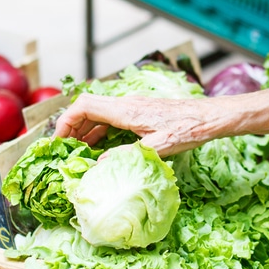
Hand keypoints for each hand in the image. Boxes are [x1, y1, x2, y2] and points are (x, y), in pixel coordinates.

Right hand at [54, 93, 214, 156]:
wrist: (210, 117)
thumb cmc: (189, 130)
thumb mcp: (158, 148)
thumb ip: (127, 155)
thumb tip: (99, 163)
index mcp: (127, 110)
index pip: (84, 106)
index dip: (66, 121)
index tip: (58, 141)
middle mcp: (126, 104)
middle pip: (87, 108)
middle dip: (71, 127)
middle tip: (63, 150)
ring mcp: (132, 107)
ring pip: (99, 113)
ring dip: (85, 130)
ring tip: (77, 152)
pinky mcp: (140, 112)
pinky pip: (111, 118)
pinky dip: (99, 131)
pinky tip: (99, 147)